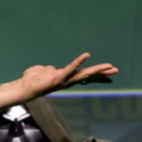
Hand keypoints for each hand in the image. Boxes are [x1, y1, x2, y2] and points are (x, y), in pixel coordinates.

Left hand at [0, 53, 118, 112]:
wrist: (24, 86)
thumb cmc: (32, 79)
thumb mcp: (44, 71)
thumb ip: (49, 69)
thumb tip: (51, 68)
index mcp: (66, 79)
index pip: (84, 77)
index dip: (97, 76)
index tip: (110, 76)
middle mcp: (67, 80)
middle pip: (88, 76)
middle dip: (103, 73)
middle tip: (116, 70)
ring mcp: (64, 79)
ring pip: (84, 74)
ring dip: (97, 70)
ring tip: (109, 67)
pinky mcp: (59, 76)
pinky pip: (70, 67)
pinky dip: (78, 61)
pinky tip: (87, 55)